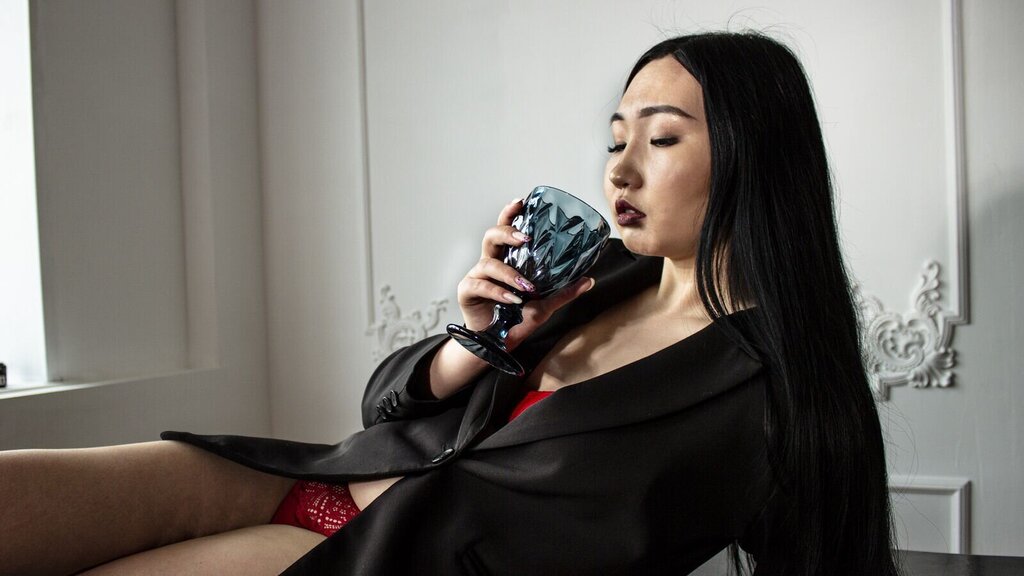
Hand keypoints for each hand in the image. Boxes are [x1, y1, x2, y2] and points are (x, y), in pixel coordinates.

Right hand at [456, 198, 594, 350]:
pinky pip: (481, 285)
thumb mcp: (544, 306)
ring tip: (526, 286)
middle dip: (507, 232)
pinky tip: (511, 299)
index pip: (505, 231)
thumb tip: (589, 280)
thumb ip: (563, 292)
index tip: (521, 202)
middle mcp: (489, 264)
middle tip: (526, 238)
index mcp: (505, 260)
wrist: (497, 345)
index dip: (509, 214)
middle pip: (490, 236)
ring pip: (488, 262)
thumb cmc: (516, 320)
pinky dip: (498, 291)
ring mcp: (476, 277)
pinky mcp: (467, 292)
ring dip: (509, 273)